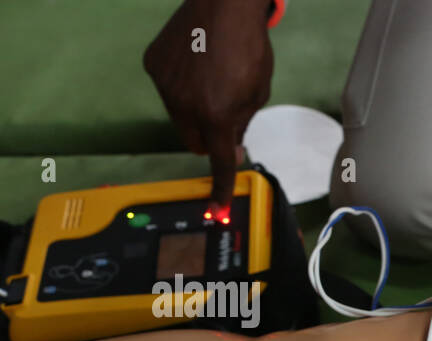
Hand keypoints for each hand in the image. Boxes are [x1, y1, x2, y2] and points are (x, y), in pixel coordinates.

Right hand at [144, 0, 273, 210]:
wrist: (225, 3)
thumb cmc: (249, 47)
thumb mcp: (257, 94)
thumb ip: (241, 126)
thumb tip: (229, 152)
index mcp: (217, 114)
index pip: (217, 160)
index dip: (218, 186)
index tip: (216, 207)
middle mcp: (185, 104)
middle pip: (194, 142)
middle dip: (209, 140)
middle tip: (224, 119)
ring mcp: (164, 84)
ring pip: (179, 118)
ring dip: (194, 112)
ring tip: (212, 81)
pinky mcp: (153, 64)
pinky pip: (167, 90)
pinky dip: (180, 87)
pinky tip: (196, 65)